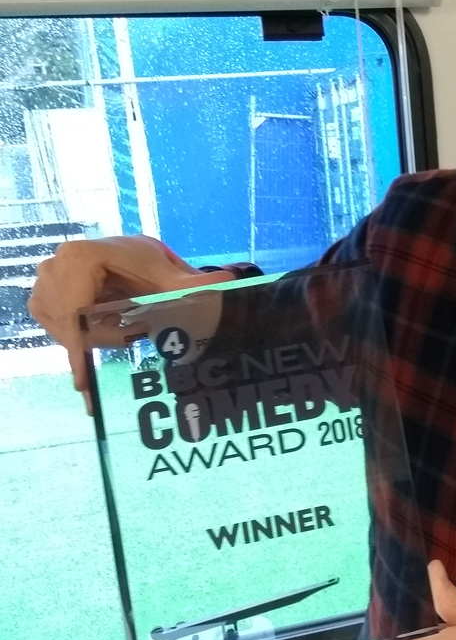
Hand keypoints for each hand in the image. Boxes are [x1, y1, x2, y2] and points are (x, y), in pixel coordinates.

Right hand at [28, 234, 226, 404]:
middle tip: (136, 331)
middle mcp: (54, 267)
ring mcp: (44, 284)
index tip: (83, 383)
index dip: (81, 343)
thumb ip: (194, 283)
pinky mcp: (43, 299)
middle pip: (71, 325)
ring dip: (99, 336)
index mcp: (79, 256)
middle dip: (106, 336)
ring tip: (128, 321)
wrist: (129, 259)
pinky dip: (86, 336)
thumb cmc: (148, 266)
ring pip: (67, 332)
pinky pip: (61, 332)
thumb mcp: (170, 276)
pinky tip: (110, 323)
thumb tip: (228, 282)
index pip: (74, 310)